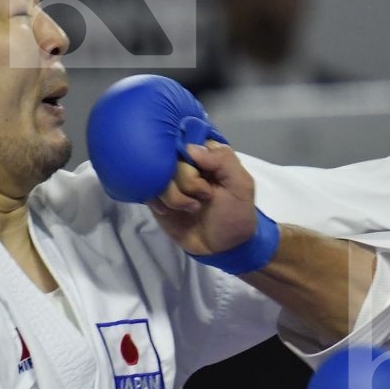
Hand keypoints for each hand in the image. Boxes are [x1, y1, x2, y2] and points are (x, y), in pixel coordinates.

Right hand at [86, 75, 275, 272]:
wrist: (224, 249)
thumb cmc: (236, 214)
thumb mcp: (241, 185)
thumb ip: (224, 160)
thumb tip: (191, 148)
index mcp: (207, 156)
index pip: (189, 139)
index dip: (191, 154)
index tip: (201, 169)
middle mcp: (186, 165)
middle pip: (170, 157)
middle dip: (187, 180)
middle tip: (203, 196)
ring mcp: (170, 181)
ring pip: (158, 175)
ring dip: (176, 196)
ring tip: (192, 209)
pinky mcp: (158, 198)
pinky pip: (148, 191)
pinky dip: (161, 202)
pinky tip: (171, 212)